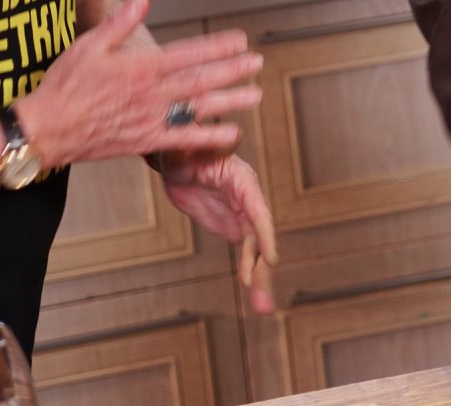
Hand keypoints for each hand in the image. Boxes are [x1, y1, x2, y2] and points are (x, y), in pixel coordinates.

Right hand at [16, 0, 263, 167]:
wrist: (46, 129)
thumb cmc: (65, 84)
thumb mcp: (90, 44)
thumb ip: (122, 20)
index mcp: (141, 67)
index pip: (188, 53)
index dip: (217, 46)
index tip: (240, 40)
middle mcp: (152, 94)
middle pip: (200, 80)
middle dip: (233, 70)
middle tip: (257, 63)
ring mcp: (151, 120)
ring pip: (198, 109)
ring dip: (230, 101)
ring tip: (255, 95)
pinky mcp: (146, 142)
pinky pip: (184, 141)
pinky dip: (209, 137)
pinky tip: (231, 134)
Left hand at [160, 152, 278, 314]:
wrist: (178, 158)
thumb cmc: (183, 148)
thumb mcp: (185, 149)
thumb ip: (190, 151)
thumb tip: (188, 142)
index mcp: (243, 181)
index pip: (257, 211)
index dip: (265, 235)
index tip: (272, 259)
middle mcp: (249, 201)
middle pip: (260, 238)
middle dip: (264, 269)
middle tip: (264, 301)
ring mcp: (242, 217)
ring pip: (256, 251)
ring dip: (261, 279)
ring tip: (264, 307)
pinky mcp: (233, 227)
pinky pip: (246, 254)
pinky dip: (250, 273)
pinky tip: (254, 294)